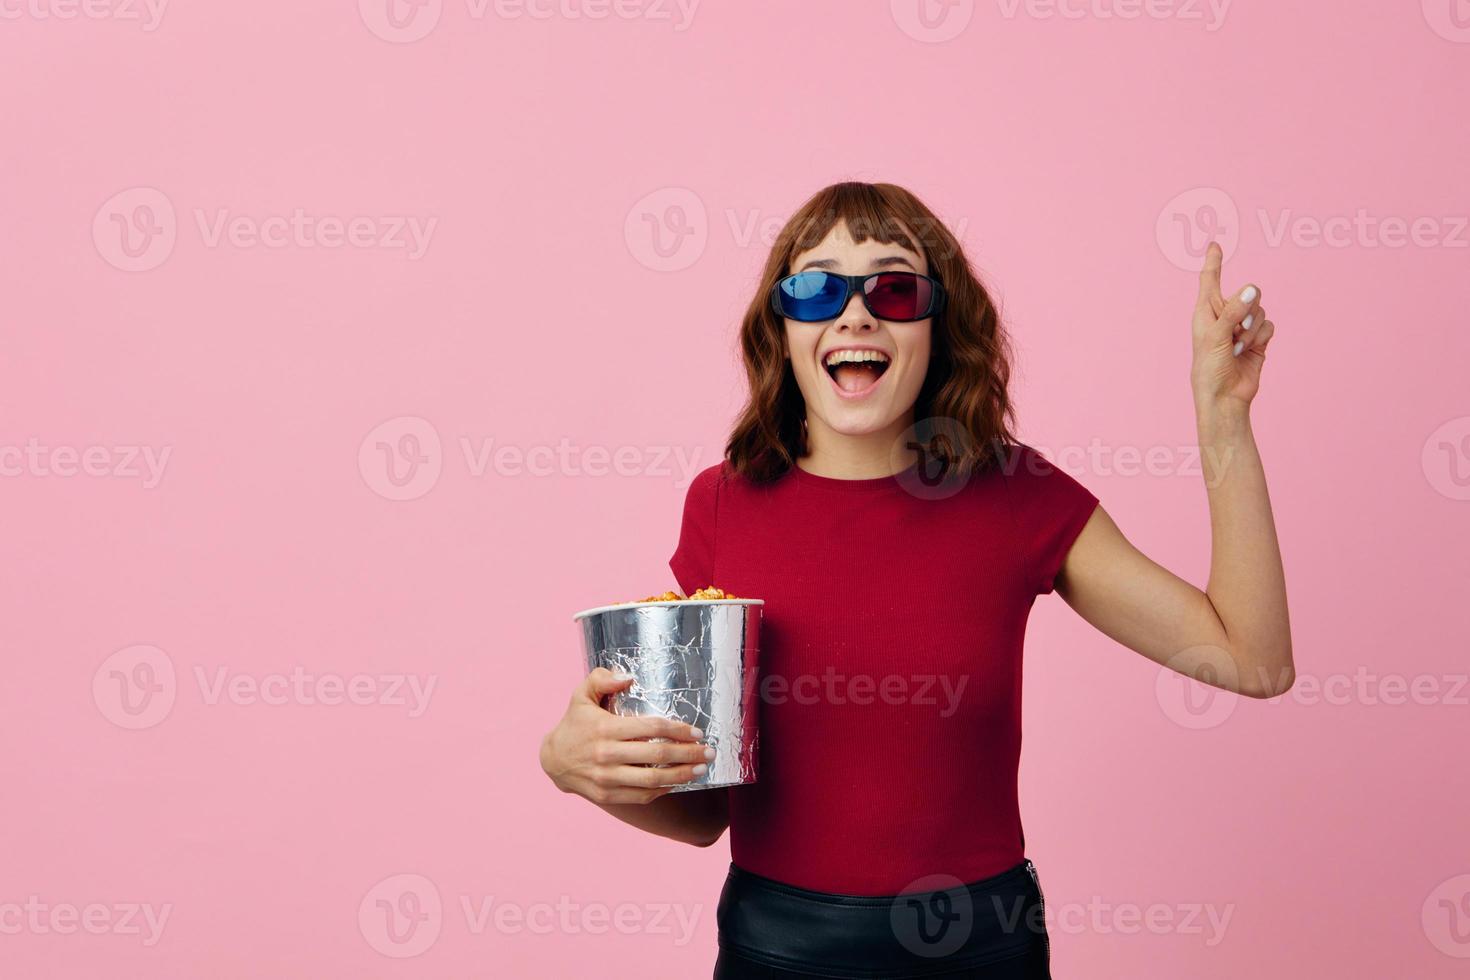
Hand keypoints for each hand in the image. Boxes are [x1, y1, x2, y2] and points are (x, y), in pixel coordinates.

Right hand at [540, 668, 713, 804]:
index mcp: (605, 729)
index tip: (697, 732)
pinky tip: (678, 783)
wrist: (553, 760)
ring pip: (653, 780)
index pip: (651, 728)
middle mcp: (607, 755)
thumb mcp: (582, 694)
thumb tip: (628, 677)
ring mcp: (607, 779)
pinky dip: (663, 790)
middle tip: (709, 752)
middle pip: (658, 756)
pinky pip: (642, 796)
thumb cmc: (574, 724)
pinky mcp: (607, 796)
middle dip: (689, 754)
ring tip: (700, 770)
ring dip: (682, 776)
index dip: (678, 730)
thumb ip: (603, 679)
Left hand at [1190, 241, 1276, 412]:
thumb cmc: (1209, 368)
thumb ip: (1233, 312)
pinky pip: (1269, 325)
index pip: (1210, 279)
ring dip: (1251, 329)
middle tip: (1236, 330)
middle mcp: (1225, 314)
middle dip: (1247, 309)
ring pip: (1260, 309)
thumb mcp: (1215, 337)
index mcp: (1206, 310)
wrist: (1224, 395)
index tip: (1215, 244)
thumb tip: (1251, 290)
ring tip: (1237, 347)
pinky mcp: (1258, 338)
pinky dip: (1260, 337)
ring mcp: (1242, 326)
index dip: (1214, 261)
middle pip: (1248, 292)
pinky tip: (1248, 351)